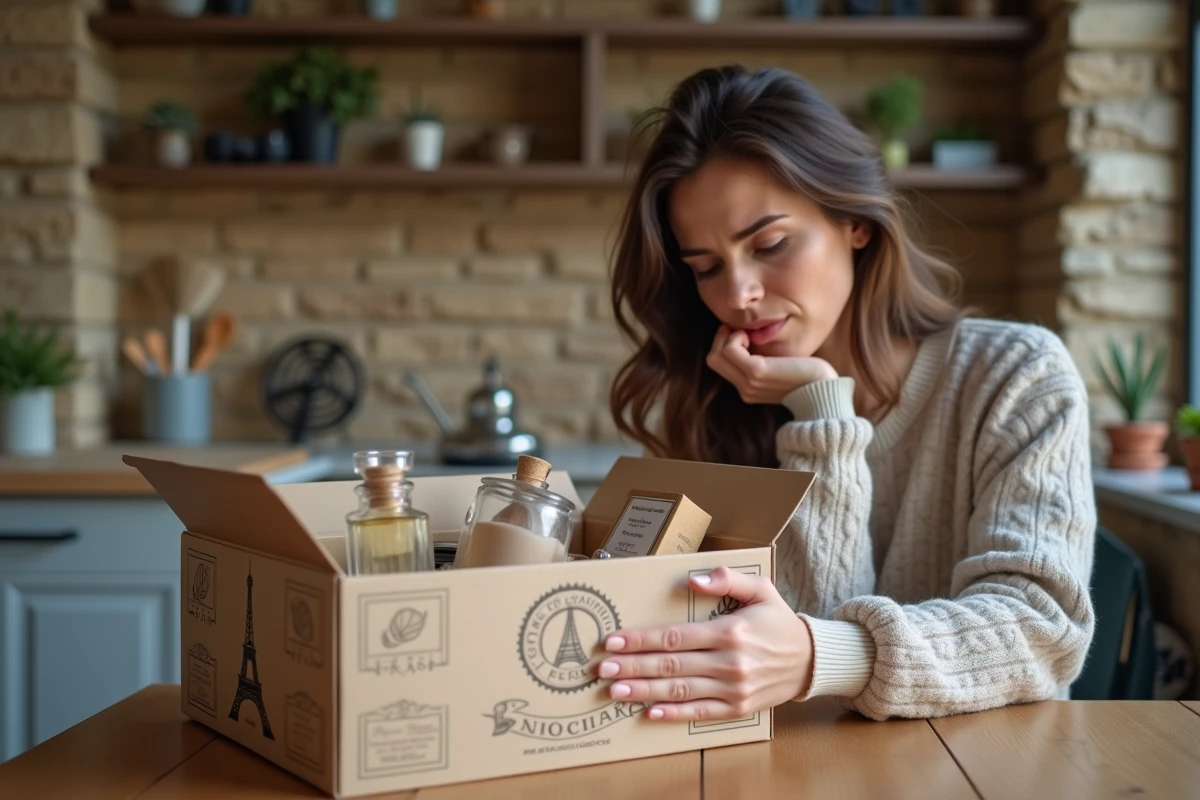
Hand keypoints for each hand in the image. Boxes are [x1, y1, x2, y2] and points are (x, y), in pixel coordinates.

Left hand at [597, 567, 813, 722]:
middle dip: (633, 667)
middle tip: (602, 669)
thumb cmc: (779, 621)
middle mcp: (730, 662)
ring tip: (614, 691)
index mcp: (730, 631)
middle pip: (671, 665)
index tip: (613, 641)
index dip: (641, 639)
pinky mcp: (737, 708)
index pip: (675, 636)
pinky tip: (648, 712)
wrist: (810, 660)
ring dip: (644, 692)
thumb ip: (727, 579)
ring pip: (680, 691)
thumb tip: (692, 579)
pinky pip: (700, 713)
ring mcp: (733, 689)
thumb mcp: (760, 588)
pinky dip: (673, 714)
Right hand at [706, 325, 837, 404]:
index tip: (740, 333)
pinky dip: (736, 337)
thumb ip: (765, 362)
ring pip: (717, 354)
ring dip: (729, 337)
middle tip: (740, 330)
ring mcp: (748, 382)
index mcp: (748, 390)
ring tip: (748, 334)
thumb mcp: (781, 369)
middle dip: (721, 338)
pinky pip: (730, 349)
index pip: (719, 365)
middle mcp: (744, 389)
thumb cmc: (810, 377)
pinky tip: (751, 336)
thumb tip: (754, 340)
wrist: (824, 392)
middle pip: (713, 359)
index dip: (724, 344)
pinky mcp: (756, 372)